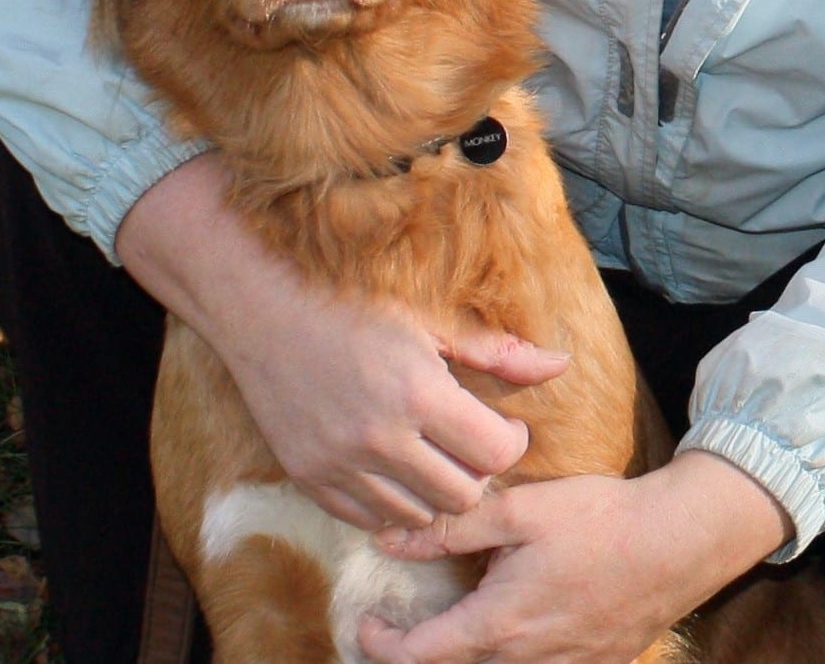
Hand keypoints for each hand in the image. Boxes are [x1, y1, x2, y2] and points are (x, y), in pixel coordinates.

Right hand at [116, 154, 569, 528]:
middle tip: (471, 440)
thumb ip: (498, 351)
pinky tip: (394, 465)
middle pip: (464, 495)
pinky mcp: (311, 482)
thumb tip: (561, 364)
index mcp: (418, 394)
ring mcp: (341, 466)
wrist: (263, 310)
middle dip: (479, 471)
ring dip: (436, 489)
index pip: (496, 455)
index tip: (503, 423)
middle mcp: (380, 439)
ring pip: (420, 514)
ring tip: (433, 452)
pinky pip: (371, 519)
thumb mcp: (430, 321)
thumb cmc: (353, 305)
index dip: (511, 442)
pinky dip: (392, 501)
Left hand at [357, 451, 793, 663]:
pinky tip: (513, 615)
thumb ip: (453, 528)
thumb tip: (390, 538)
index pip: (418, 658)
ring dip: (465, 651)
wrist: (675, 543)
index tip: (365, 623)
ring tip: (456, 613)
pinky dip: (507, 653)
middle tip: (403, 617)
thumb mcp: (520, 511)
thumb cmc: (598, 521)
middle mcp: (522, 662)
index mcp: (497, 625)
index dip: (381, 645)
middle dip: (420, 650)